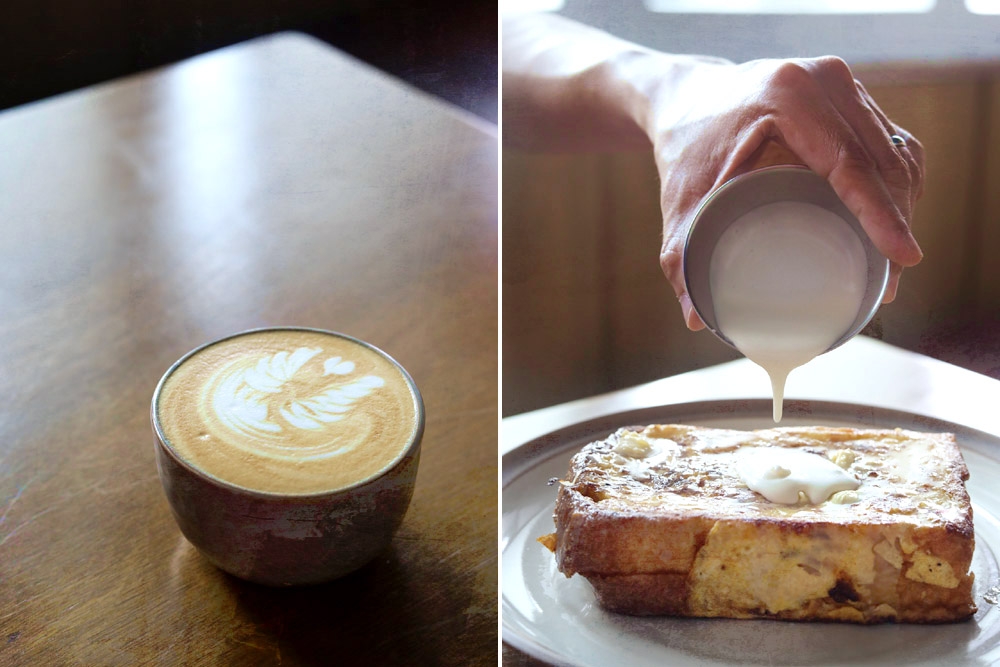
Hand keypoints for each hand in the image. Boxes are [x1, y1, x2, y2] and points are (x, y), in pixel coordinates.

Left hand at [646, 55, 923, 328]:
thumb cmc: (684, 145)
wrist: (685, 97)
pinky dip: (895, 182)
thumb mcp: (680, 198)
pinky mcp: (848, 92)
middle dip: (896, 220)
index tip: (902, 257)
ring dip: (902, 204)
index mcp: (786, 97)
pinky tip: (892, 220)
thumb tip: (696, 319)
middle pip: (882, 158)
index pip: (850, 163)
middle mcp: (822, 80)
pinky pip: (888, 140)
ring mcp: (840, 82)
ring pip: (894, 149)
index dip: (881, 214)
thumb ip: (680, 255)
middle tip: (891, 279)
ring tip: (891, 261)